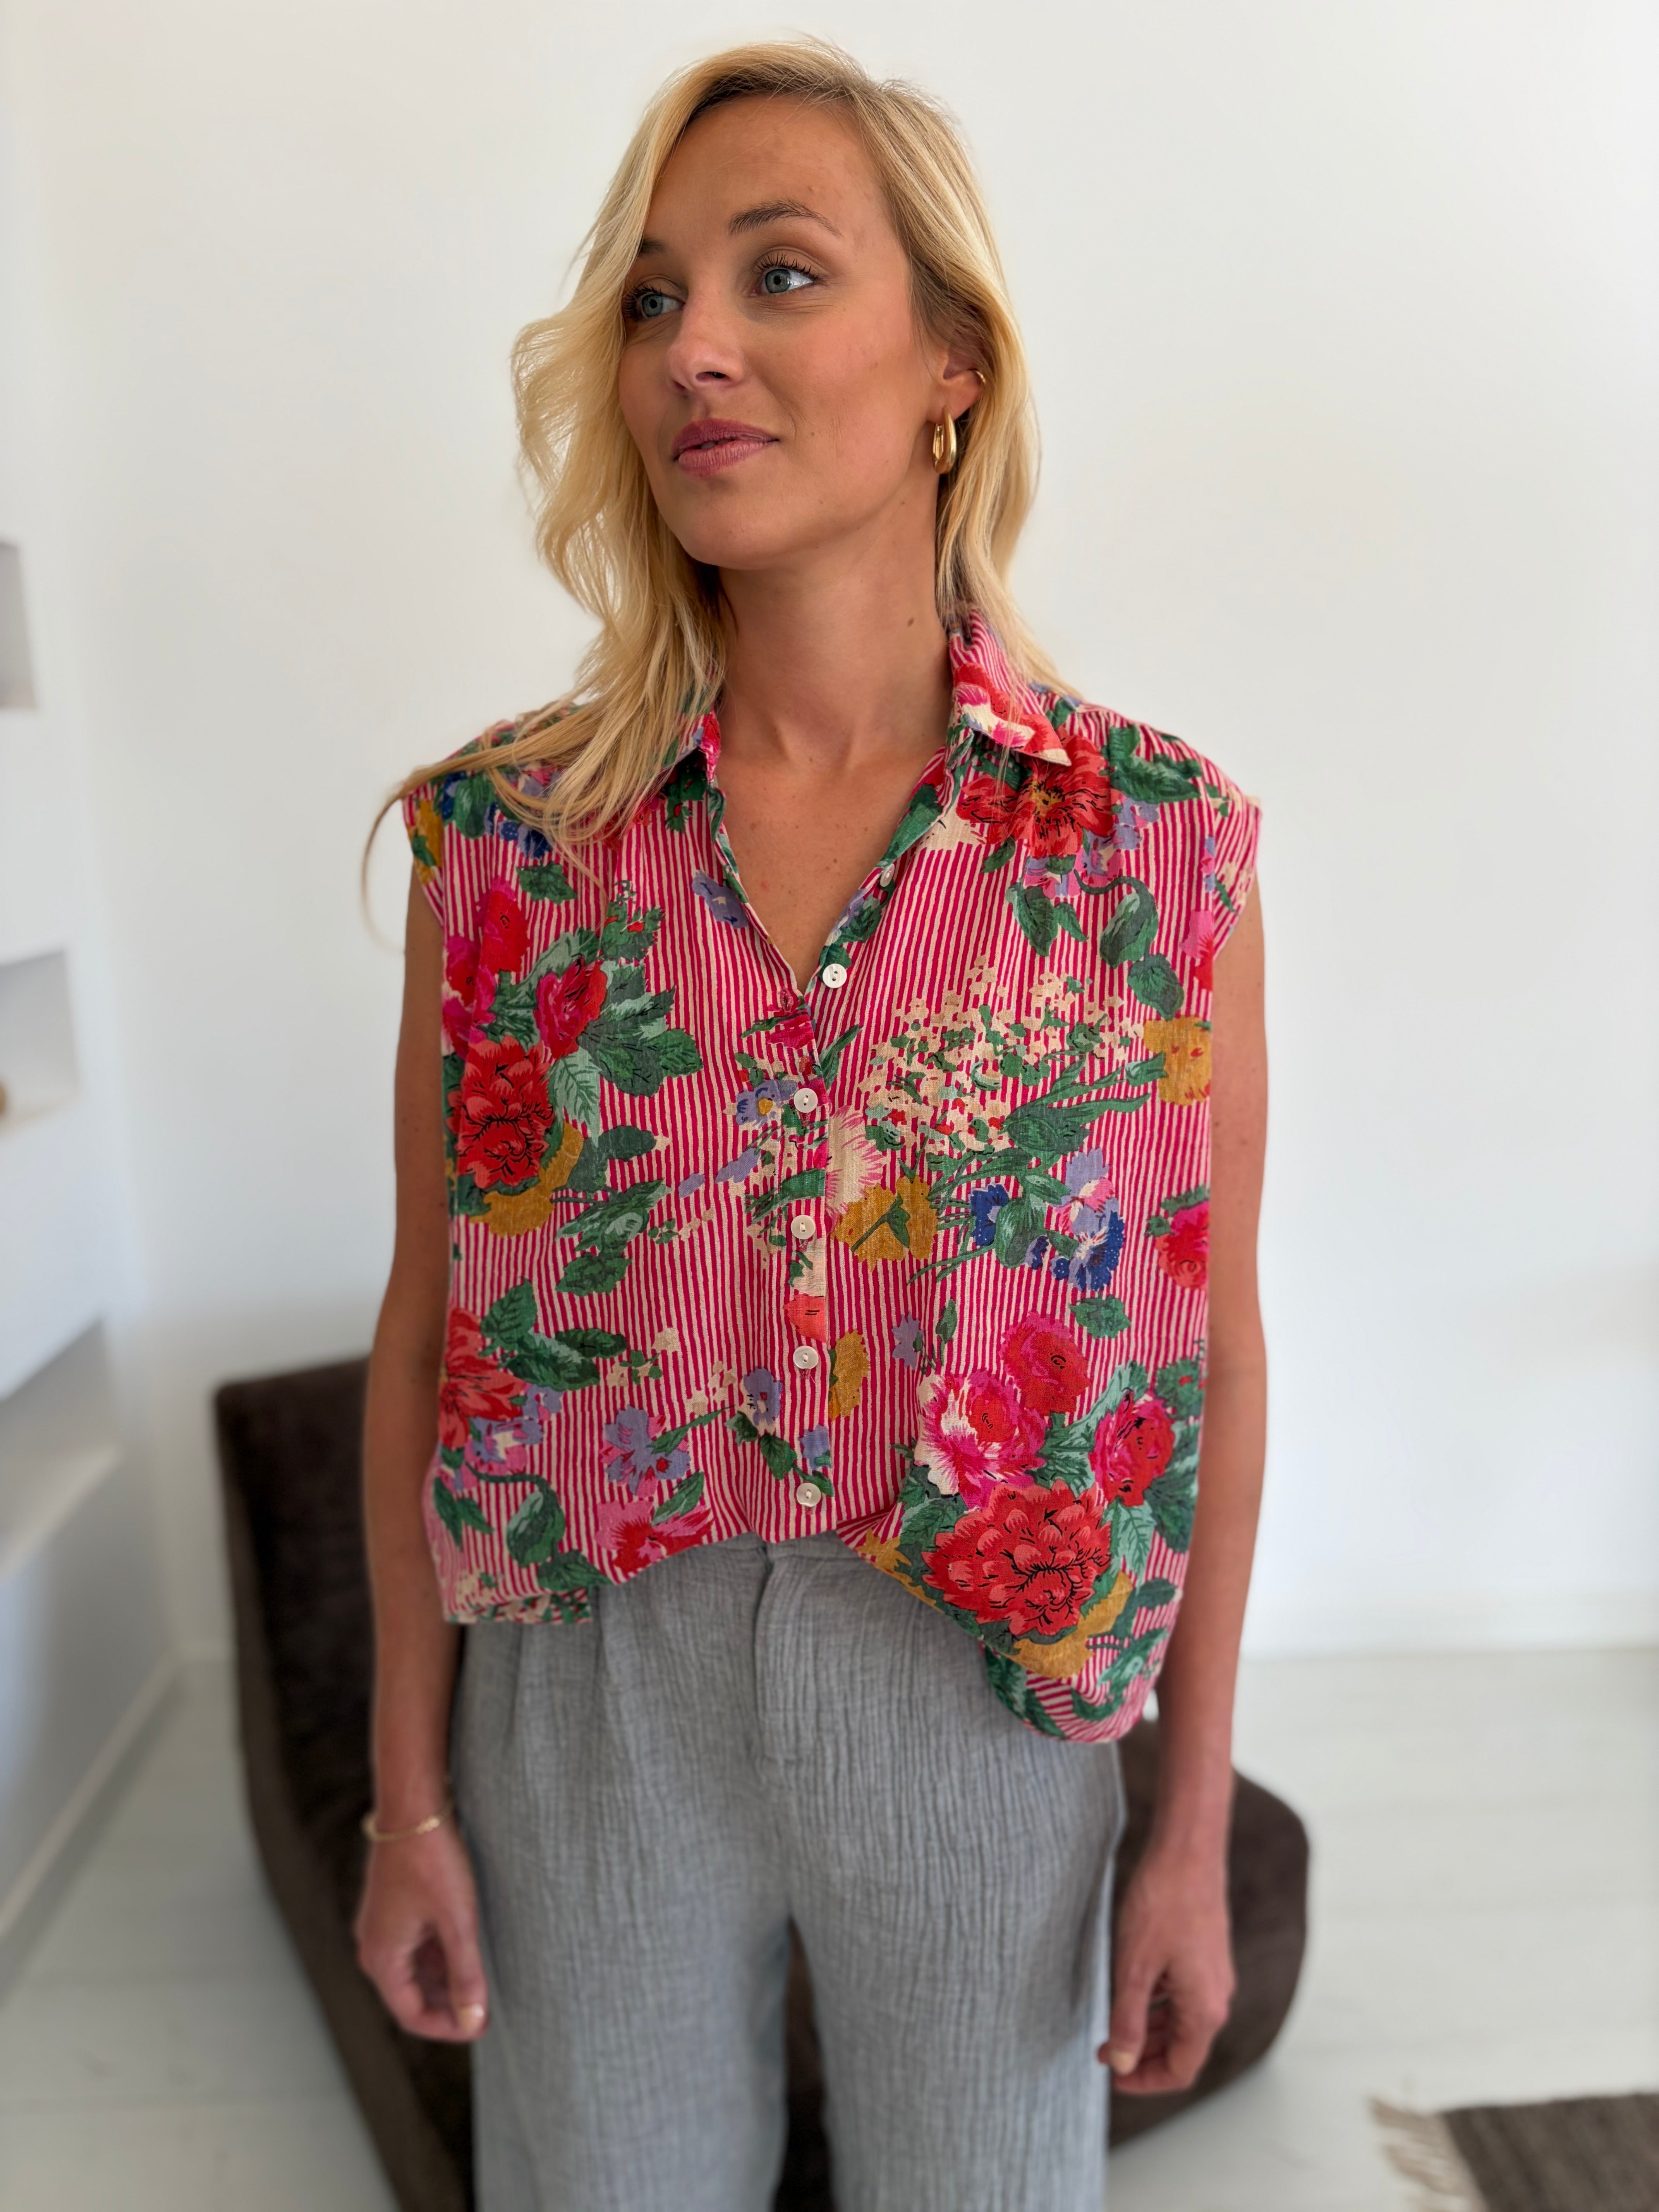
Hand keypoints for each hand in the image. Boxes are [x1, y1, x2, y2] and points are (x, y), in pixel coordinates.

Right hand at [354, 1818, 490, 2040]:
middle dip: (447, 2006)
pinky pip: (414, 1948)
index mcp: (382, 1958)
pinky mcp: (393, 1910)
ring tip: (481, 1982)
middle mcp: (375, 1947)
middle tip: (484, 2008)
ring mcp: (382, 1927)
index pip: (411, 2014)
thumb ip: (466, 1974)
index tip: (480, 2025)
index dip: (447, 2027)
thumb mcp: (458, 1922)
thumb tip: (473, 2021)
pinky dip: (438, 1957)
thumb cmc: (434, 1862)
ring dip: (444, 1982)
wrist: (414, 1808)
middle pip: (410, 1995)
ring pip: (414, 1971)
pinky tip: (466, 1951)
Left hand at [1101, 1839, 1234, 2093]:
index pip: (1181, 2069)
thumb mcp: (1134, 1967)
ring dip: (1147, 2030)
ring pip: (1181, 2021)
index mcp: (1204, 2009)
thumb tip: (1120, 2063)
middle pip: (1182, 2049)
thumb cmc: (1162, 1903)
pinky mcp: (1205, 1956)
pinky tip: (1129, 1993)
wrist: (1187, 1851)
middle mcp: (1216, 1997)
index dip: (1145, 2080)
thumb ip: (1127, 2019)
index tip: (1111, 2076)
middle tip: (1102, 2052)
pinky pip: (1182, 1996)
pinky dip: (1156, 2005)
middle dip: (1142, 2056)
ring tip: (1109, 2025)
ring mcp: (1213, 1976)